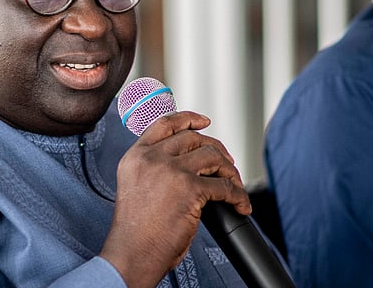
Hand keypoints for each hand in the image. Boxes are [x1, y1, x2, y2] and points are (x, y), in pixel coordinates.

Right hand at [100, 111, 250, 287]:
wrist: (132, 253)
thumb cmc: (136, 230)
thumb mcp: (135, 187)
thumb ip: (154, 169)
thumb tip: (190, 162)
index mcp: (135, 156)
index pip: (164, 124)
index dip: (188, 119)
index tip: (204, 122)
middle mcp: (151, 158)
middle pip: (194, 138)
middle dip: (217, 150)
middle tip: (226, 166)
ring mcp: (171, 171)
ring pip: (213, 156)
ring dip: (230, 170)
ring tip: (234, 186)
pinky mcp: (190, 188)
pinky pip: (225, 185)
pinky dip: (238, 196)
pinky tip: (239, 205)